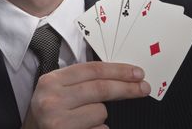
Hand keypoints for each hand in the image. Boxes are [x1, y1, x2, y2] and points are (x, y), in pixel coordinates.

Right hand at [22, 61, 149, 128]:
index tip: (136, 73)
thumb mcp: (56, 90)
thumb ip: (79, 80)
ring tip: (83, 119)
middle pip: (100, 88)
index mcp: (51, 81)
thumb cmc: (48, 113)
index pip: (91, 70)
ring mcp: (58, 121)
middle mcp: (52, 99)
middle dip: (126, 88)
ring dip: (100, 117)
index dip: (118, 70)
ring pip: (100, 112)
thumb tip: (118, 74)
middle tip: (143, 87)